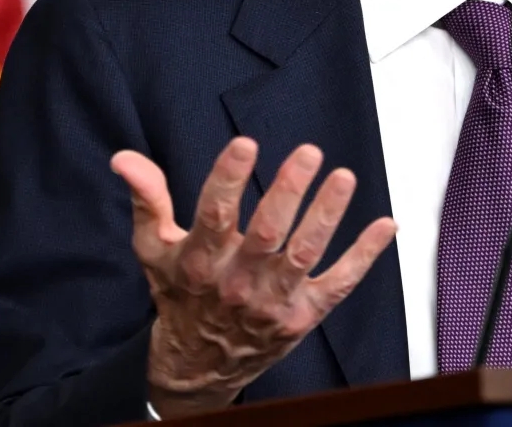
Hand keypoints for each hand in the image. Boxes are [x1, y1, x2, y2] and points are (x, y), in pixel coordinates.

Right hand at [110, 139, 396, 417]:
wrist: (197, 366)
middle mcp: (238, 282)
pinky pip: (339, 284)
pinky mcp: (303, 315)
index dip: (228, 178)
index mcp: (200, 262)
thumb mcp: (155, 250)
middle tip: (308, 152)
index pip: (214, 215)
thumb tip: (125, 158)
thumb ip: (148, 199)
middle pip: (268, 233)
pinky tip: (385, 224)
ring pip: (305, 254)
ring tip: (344, 178)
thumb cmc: (180, 296)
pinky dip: (364, 256)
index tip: (245, 144)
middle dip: (289, 191)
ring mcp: (274, 301)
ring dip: (327, 216)